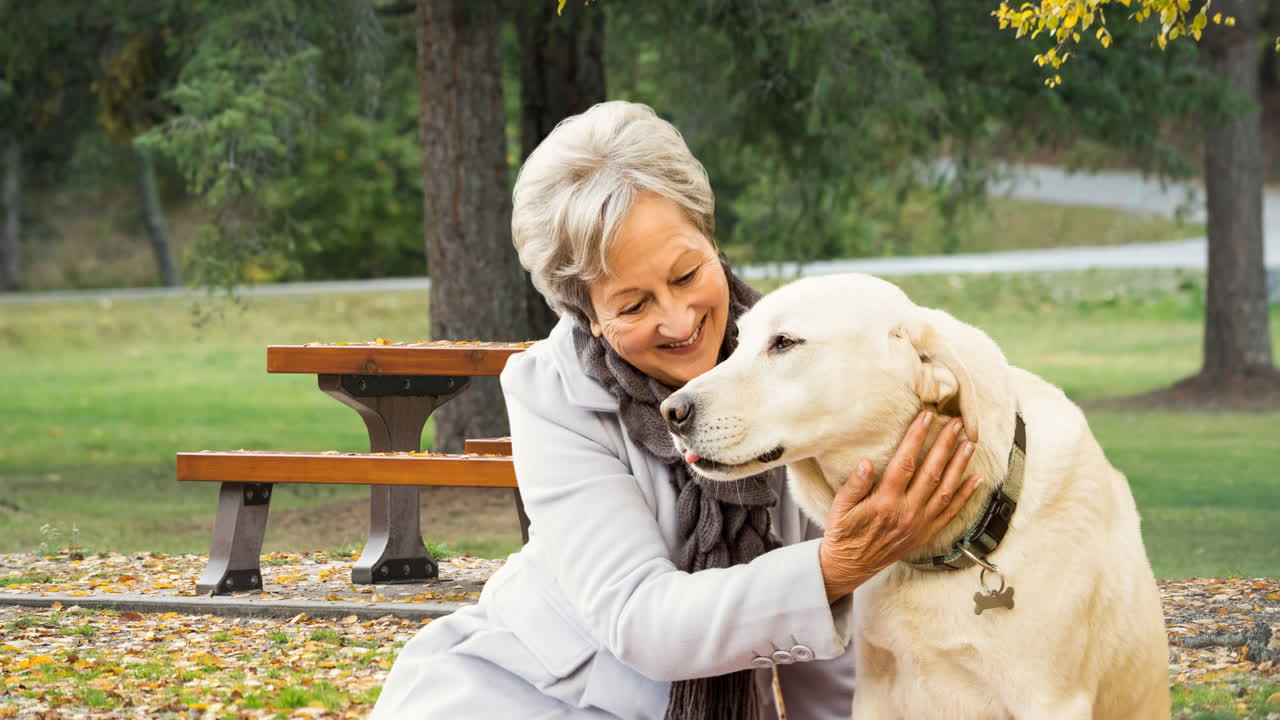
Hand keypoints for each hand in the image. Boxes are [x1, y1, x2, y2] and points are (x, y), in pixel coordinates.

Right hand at [818, 410, 981, 602]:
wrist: (851, 566)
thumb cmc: (844, 534)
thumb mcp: (840, 508)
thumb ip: (855, 485)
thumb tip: (867, 463)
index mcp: (885, 502)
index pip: (905, 463)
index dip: (916, 438)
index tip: (926, 417)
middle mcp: (907, 513)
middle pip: (931, 472)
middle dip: (945, 445)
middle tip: (956, 424)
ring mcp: (920, 524)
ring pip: (945, 490)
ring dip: (959, 466)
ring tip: (969, 444)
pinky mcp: (926, 534)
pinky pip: (951, 512)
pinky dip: (965, 496)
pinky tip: (976, 480)